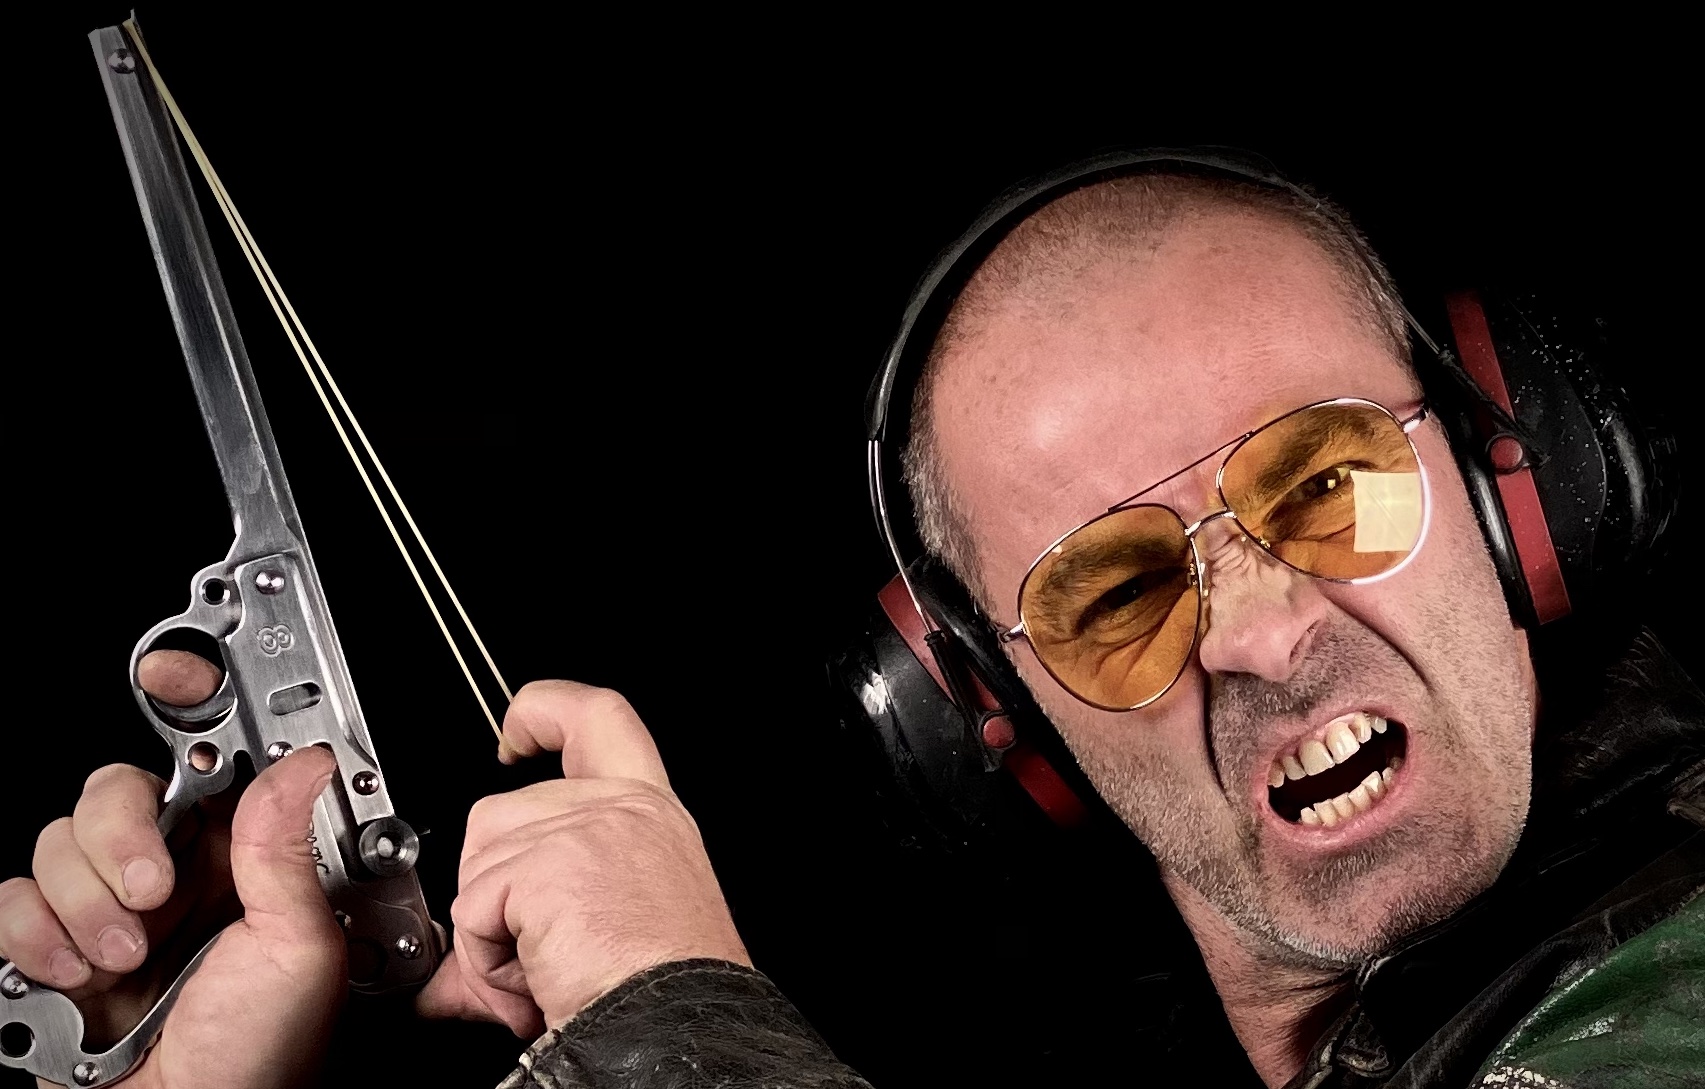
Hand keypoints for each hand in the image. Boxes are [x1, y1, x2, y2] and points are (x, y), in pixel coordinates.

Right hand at [0, 650, 345, 1088]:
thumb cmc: (260, 1064)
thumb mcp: (299, 951)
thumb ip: (289, 852)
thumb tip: (302, 760)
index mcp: (243, 859)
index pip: (211, 756)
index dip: (190, 700)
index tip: (171, 667)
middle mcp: (173, 872)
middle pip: (115, 788)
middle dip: (122, 839)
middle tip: (152, 898)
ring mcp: (106, 908)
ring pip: (57, 841)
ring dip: (86, 907)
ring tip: (127, 963)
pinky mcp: (47, 947)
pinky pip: (12, 901)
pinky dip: (39, 941)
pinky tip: (80, 980)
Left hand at [416, 681, 749, 1036]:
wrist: (683, 1026)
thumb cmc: (668, 983)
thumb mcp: (617, 921)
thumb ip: (541, 911)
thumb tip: (456, 972)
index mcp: (649, 810)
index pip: (598, 717)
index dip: (545, 709)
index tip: (513, 732)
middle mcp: (621, 807)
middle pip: (500, 811)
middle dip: (492, 887)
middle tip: (532, 953)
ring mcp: (583, 828)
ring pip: (479, 860)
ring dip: (489, 929)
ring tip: (543, 967)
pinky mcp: (546, 865)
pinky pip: (473, 910)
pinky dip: (487, 959)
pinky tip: (535, 978)